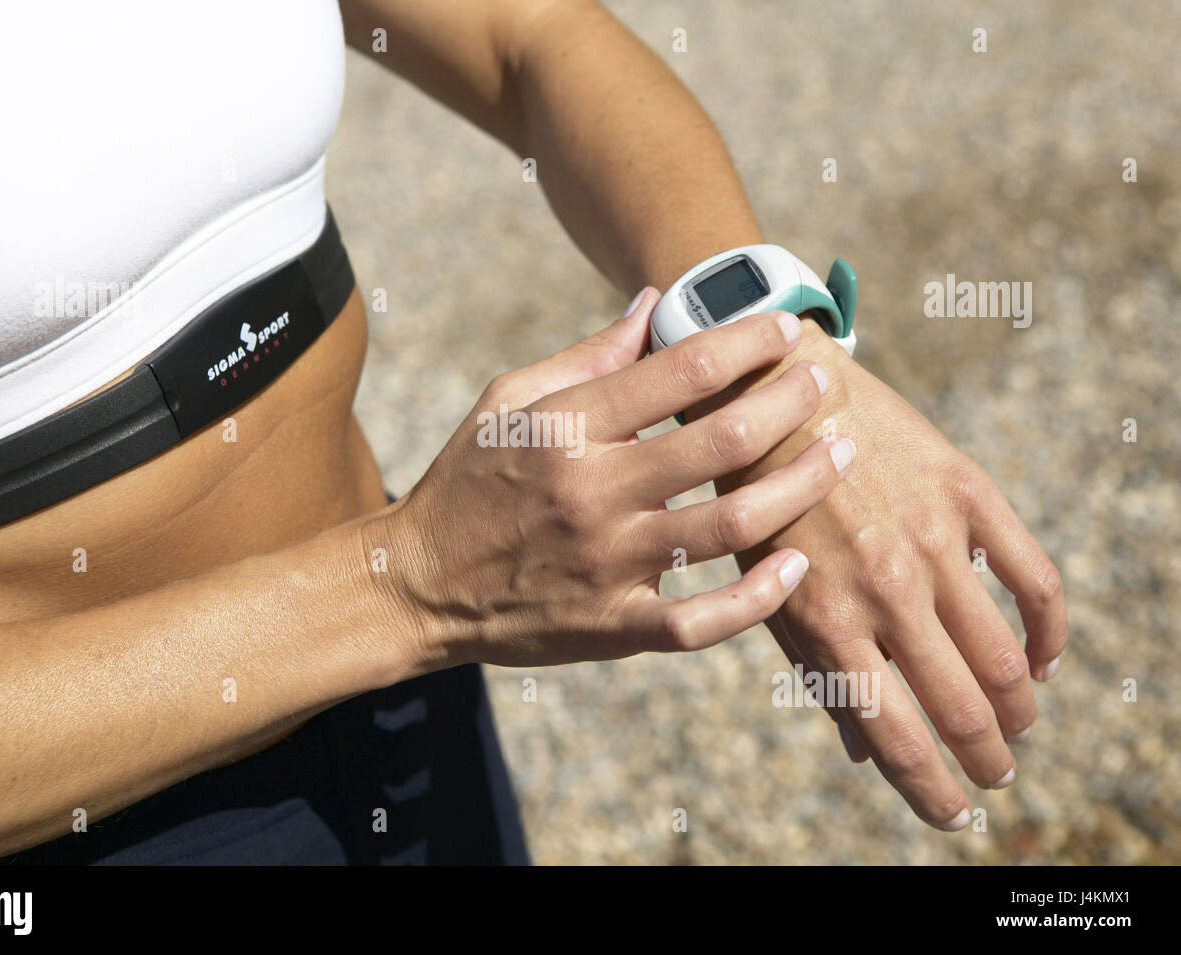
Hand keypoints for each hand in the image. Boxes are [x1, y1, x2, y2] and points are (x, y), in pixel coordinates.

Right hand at [373, 293, 854, 668]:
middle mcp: (593, 493)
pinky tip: (795, 567)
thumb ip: (588, 357)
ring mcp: (608, 565)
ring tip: (842, 453)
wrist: (418, 584)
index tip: (783, 326)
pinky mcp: (614, 626)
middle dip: (790, 402)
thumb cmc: (466, 480)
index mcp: (566, 429)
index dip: (745, 340)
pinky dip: (757, 597)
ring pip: (730, 526)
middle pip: (721, 441)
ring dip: (799, 486)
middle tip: (825, 380)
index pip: (678, 370)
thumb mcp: (507, 400)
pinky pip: (702, 620)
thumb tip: (656, 302)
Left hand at [701, 321, 1067, 830]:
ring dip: (1018, 708)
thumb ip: (814, 669)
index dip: (930, 788)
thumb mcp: (761, 588)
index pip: (895, 734)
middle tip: (994, 778)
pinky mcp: (964, 494)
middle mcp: (884, 588)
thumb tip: (863, 751)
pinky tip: (1041, 658)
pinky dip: (1046, 630)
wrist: (771, 390)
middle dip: (984, 758)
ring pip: (1002, 654)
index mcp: (826, 619)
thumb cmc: (753, 498)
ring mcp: (931, 540)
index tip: (952, 815)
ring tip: (1018, 729)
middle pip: (960, 704)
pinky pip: (1032, 577)